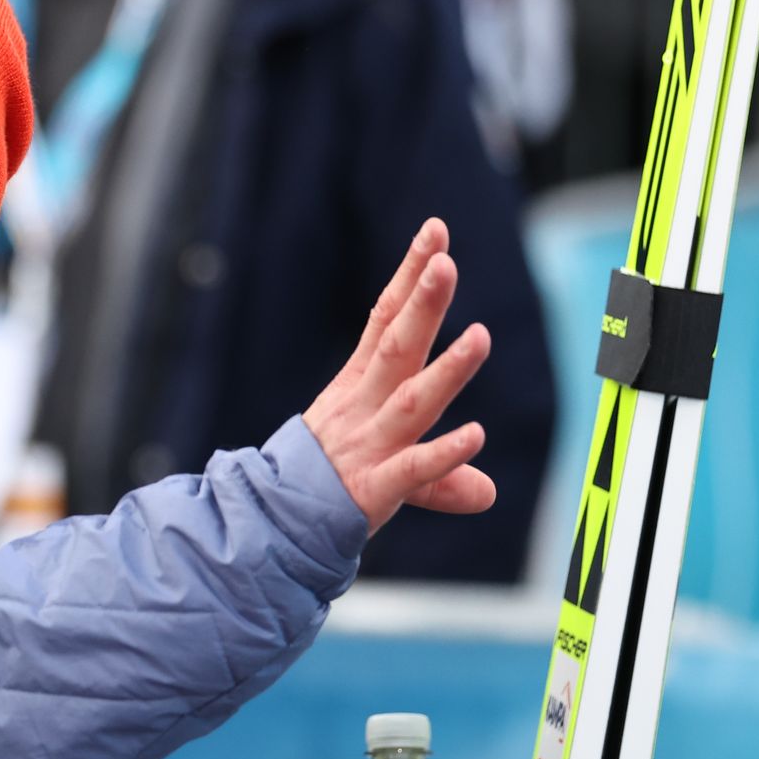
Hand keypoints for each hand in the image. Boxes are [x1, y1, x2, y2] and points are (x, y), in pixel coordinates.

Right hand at [303, 219, 496, 532]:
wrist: (271, 526)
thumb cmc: (324, 485)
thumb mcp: (383, 466)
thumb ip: (437, 475)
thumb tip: (487, 493)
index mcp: (359, 387)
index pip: (386, 321)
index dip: (410, 276)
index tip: (436, 232)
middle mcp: (364, 407)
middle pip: (397, 348)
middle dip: (422, 304)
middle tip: (445, 262)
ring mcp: (369, 446)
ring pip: (412, 402)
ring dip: (447, 371)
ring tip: (480, 337)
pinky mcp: (374, 488)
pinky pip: (412, 469)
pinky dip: (443, 454)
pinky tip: (476, 435)